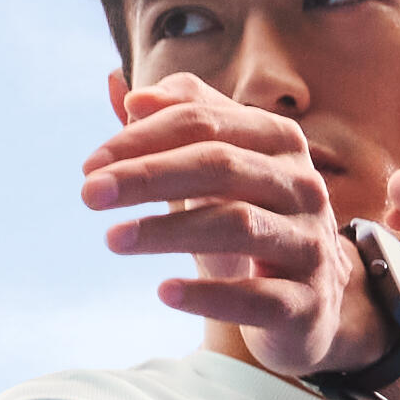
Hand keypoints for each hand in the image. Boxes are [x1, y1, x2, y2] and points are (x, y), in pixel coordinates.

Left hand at [84, 75, 357, 377]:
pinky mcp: (306, 304)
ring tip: (112, 239)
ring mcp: (309, 245)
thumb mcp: (218, 169)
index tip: (91, 164)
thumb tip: (127, 94)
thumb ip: (178, 124)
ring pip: (238, 225)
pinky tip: (164, 292)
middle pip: (221, 166)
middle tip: (89, 193)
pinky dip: (208, 295)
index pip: (206, 122)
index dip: (144, 139)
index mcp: (279, 141)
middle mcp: (302, 186)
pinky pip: (256, 297)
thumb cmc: (250, 221)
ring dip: (168, 230)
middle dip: (149, 176)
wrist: (307, 303)